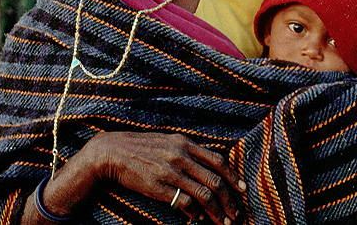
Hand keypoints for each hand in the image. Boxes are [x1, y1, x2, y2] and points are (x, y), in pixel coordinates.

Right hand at [83, 131, 245, 224]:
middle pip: (215, 180)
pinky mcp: (160, 187)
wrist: (113, 152)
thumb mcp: (166, 141)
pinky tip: (197, 220)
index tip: (243, 189)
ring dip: (217, 212)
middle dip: (230, 200)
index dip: (233, 176)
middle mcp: (181, 156)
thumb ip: (186, 150)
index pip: (217, 160)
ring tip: (224, 222)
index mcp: (184, 143)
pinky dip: (195, 214)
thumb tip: (207, 165)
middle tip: (237, 214)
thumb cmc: (140, 147)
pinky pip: (185, 203)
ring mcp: (171, 172)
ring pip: (204, 194)